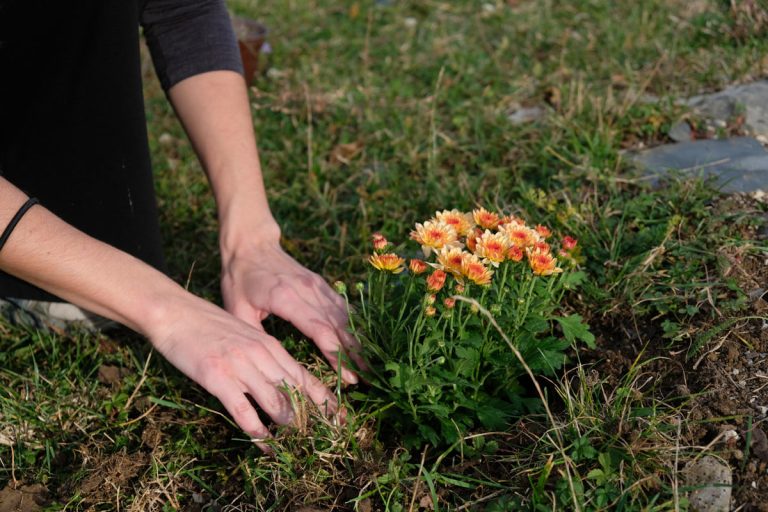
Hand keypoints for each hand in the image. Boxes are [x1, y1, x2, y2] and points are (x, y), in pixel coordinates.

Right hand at [149, 293, 337, 450]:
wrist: (174, 312)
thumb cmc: (207, 324)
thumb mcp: (244, 333)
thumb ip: (263, 354)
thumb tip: (280, 380)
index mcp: (268, 345)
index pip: (303, 375)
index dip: (323, 398)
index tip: (340, 415)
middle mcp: (260, 355)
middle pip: (295, 390)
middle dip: (313, 416)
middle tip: (327, 437)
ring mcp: (240, 366)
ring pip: (275, 401)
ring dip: (288, 426)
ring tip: (298, 445)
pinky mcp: (218, 377)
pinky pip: (243, 410)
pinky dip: (257, 430)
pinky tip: (265, 444)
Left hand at [220, 238, 363, 384]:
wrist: (250, 244)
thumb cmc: (239, 280)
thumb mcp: (237, 310)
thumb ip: (256, 337)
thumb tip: (268, 366)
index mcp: (286, 298)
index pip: (319, 330)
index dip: (336, 354)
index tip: (348, 375)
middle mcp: (307, 290)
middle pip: (338, 326)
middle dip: (354, 353)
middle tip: (367, 376)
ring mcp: (317, 286)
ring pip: (345, 316)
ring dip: (358, 340)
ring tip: (368, 364)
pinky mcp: (321, 283)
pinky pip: (342, 306)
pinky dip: (353, 323)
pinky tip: (362, 339)